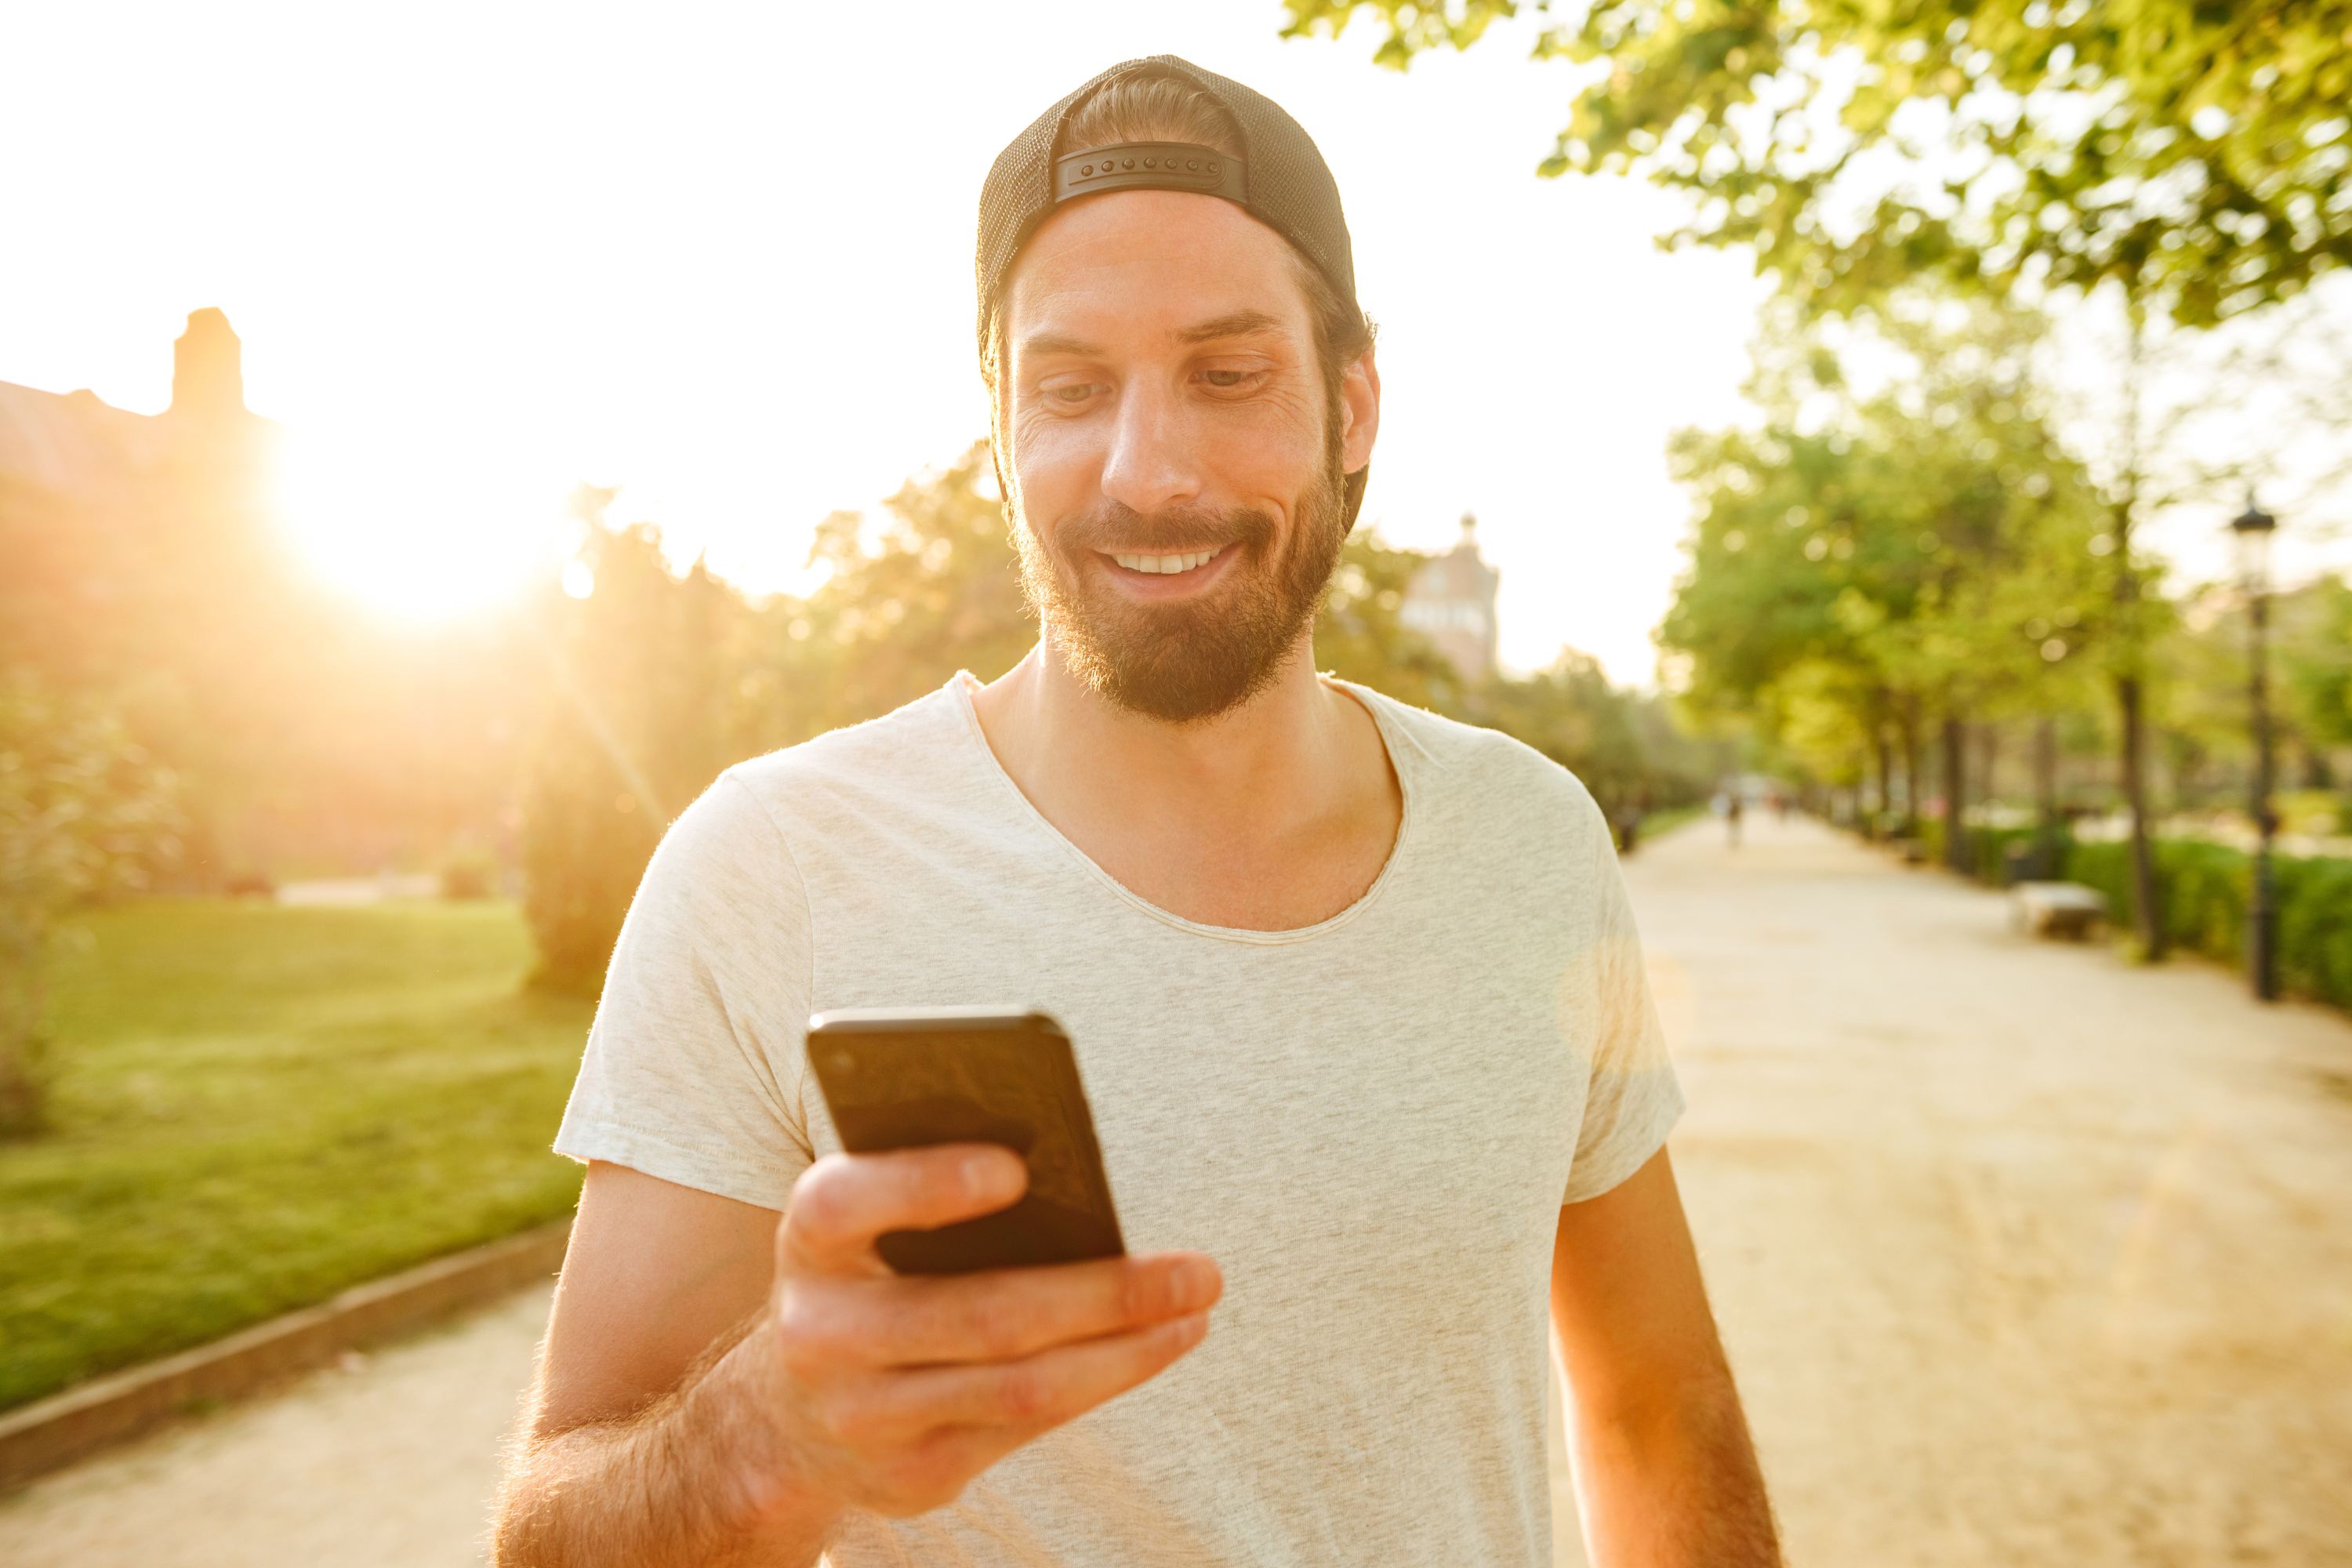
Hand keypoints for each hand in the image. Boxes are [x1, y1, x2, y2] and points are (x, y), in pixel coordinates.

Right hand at [753, 1145, 1219, 1517]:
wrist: (786, 1417)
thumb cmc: (864, 1278)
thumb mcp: (866, 1221)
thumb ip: (931, 1189)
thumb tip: (1065, 1171)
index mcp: (809, 1240)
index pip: (846, 1203)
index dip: (926, 1185)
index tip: (1014, 1169)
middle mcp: (821, 1335)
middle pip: (981, 1315)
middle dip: (1106, 1296)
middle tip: (1198, 1271)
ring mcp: (863, 1419)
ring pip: (1021, 1387)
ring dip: (1127, 1351)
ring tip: (1194, 1309)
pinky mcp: (908, 1478)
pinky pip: (1025, 1429)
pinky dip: (1100, 1383)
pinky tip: (1151, 1348)